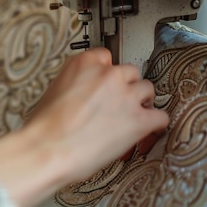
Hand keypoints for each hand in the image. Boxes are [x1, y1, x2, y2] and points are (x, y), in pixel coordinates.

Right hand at [0, 48, 168, 206]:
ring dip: (141, 102)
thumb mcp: (54, 90)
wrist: (48, 149)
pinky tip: (146, 132)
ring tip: (131, 116)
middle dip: (125, 87)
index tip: (106, 83)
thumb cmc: (44, 127)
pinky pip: (161, 117)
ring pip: (148, 90)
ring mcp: (126, 96)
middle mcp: (108, 74)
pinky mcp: (139, 120)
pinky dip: (155, 125)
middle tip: (117, 102)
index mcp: (84, 63)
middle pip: (130, 72)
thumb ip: (76, 83)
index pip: (106, 57)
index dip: (107, 73)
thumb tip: (85, 93)